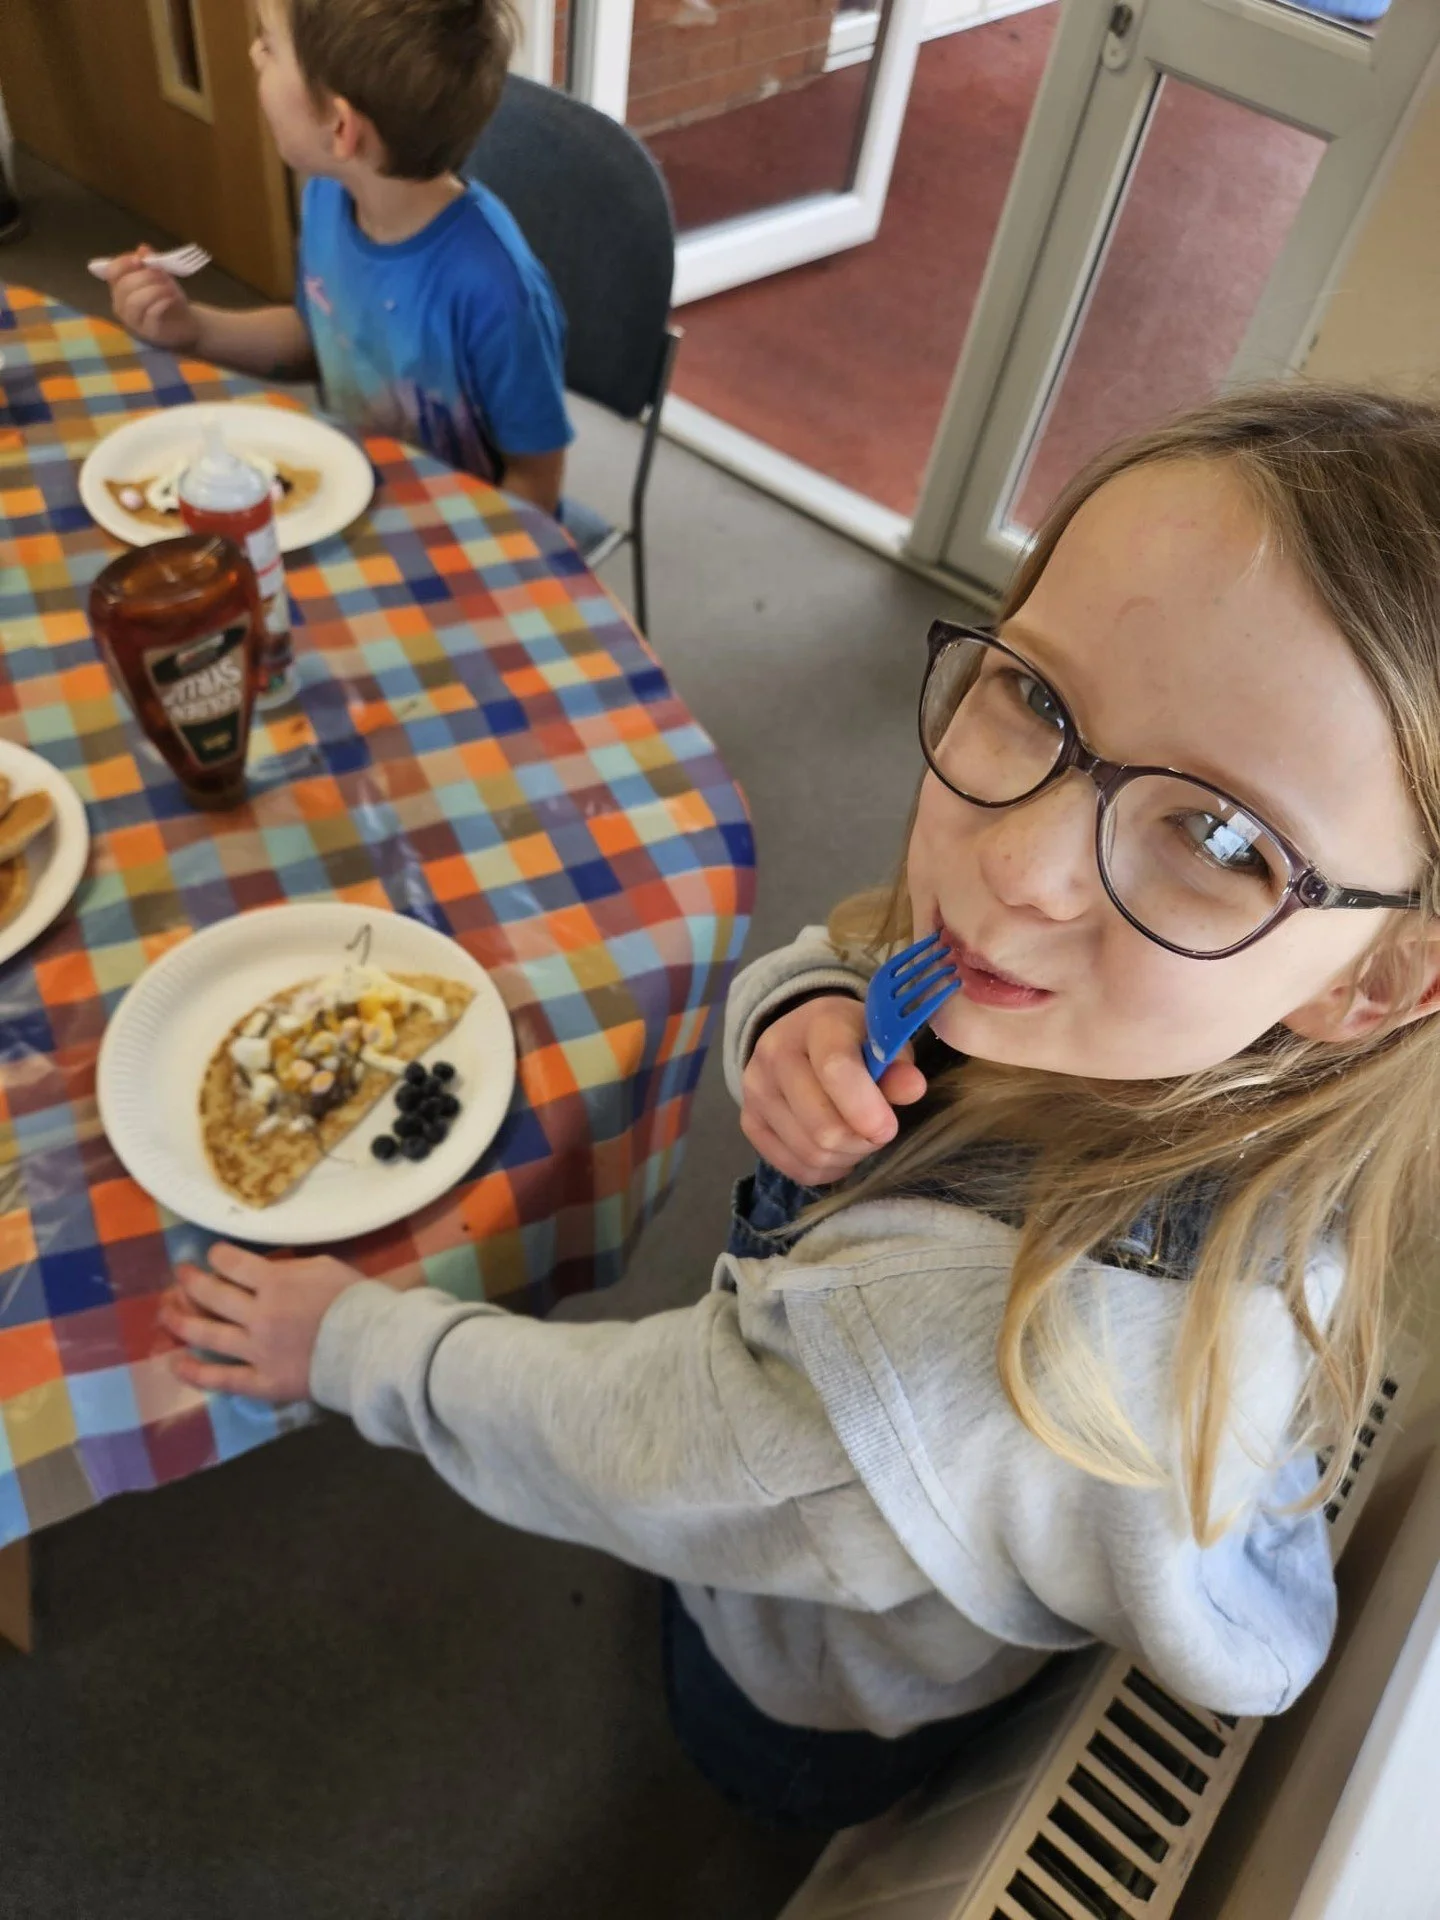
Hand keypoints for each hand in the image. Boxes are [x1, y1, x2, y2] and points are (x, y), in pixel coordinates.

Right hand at [101, 245, 201, 351]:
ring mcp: (133, 321)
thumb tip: (143, 249)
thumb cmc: (169, 298)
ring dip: (153, 289)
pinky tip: (171, 298)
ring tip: (168, 286)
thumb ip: (151, 262)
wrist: (188, 322)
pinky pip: (150, 314)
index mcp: (120, 288)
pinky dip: (161, 302)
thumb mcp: (161, 276)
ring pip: (134, 301)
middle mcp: (121, 305)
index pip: (111, 272)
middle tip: (162, 274)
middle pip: (124, 286)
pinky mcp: (148, 332)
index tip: (141, 259)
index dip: (124, 263)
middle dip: (145, 276)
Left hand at [160, 1243, 362, 1402]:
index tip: (212, 1255)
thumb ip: (291, 1268)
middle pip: (213, 1295)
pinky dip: (197, 1372)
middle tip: (181, 1275)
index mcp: (274, 1282)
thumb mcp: (325, 1267)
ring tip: (165, 1313)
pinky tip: (176, 1363)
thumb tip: (266, 1270)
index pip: (233, 1264)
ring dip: (182, 1321)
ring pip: (208, 1334)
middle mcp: (258, 1314)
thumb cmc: (355, 1301)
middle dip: (192, 1282)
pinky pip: (223, 1378)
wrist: (372, 1346)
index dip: (218, 1256)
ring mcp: (256, 1350)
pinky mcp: (262, 1381)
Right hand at [740, 994, 926, 1186]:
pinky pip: (794, 1168)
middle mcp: (775, 1053)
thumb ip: (898, 1066)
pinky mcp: (749, 1121)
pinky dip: (825, 1169)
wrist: (804, 1036)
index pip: (834, 1069)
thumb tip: (912, 1088)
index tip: (888, 1127)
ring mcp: (755, 1090)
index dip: (865, 1108)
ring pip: (811, 1154)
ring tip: (858, 1137)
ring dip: (846, 1156)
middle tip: (877, 1131)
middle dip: (861, 1141)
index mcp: (816, 1023)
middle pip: (822, 1127)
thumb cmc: (854, 1040)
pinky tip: (836, 1149)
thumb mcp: (882, 1041)